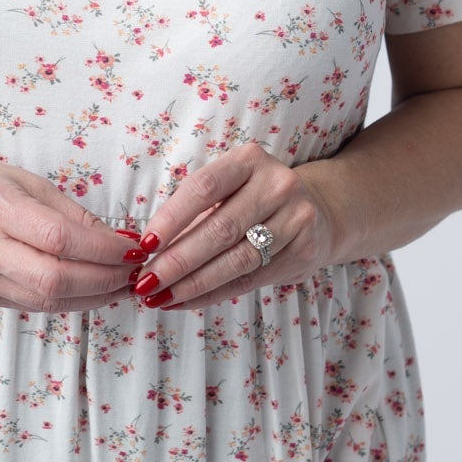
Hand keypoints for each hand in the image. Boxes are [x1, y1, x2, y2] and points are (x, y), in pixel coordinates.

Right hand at [0, 155, 135, 313]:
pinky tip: (92, 289)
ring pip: (47, 300)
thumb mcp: (27, 181)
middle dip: (105, 280)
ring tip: (122, 283)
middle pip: (54, 279)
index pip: (59, 238)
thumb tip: (119, 241)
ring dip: (94, 296)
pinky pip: (35, 305)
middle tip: (134, 270)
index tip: (134, 247)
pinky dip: (70, 300)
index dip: (104, 249)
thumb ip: (71, 213)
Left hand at [124, 142, 339, 313]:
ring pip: (236, 260)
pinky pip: (250, 280)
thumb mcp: (228, 189)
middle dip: (177, 260)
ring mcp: (296, 218)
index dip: (171, 218)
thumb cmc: (253, 199)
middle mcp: (277, 184)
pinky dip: (213, 293)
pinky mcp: (304, 252)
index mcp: (249, 160)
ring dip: (193, 283)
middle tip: (146, 282)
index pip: (203, 188)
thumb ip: (193, 212)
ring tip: (161, 297)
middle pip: (219, 229)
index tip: (145, 244)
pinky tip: (187, 300)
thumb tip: (145, 248)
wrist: (317, 212)